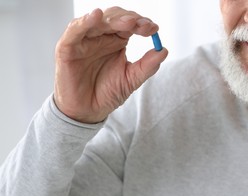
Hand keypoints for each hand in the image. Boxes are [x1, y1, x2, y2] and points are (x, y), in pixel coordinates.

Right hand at [54, 7, 167, 122]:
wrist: (87, 112)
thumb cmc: (107, 94)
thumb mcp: (131, 80)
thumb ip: (147, 66)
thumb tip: (164, 50)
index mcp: (117, 41)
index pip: (130, 25)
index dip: (142, 24)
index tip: (154, 29)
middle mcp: (101, 36)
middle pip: (116, 17)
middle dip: (131, 19)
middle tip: (144, 26)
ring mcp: (84, 40)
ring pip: (98, 20)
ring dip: (114, 19)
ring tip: (129, 22)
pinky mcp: (68, 47)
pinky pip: (75, 30)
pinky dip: (84, 22)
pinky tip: (96, 16)